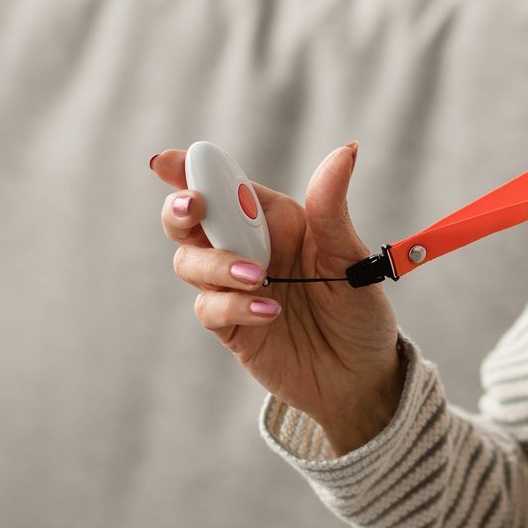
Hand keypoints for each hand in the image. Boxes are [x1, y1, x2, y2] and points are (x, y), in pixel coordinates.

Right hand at [150, 143, 404, 448]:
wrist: (361, 376)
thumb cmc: (360, 309)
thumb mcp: (351, 256)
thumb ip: (332, 207)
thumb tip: (347, 150)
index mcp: (273, 218)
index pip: (225, 183)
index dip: (191, 168)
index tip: (167, 161)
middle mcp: (247, 247)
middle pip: (189, 219)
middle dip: (180, 210)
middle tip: (193, 209)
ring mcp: (233, 287)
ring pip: (189, 262)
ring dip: (215, 264)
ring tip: (260, 278)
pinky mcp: (229, 325)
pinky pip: (209, 307)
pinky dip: (232, 306)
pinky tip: (269, 312)